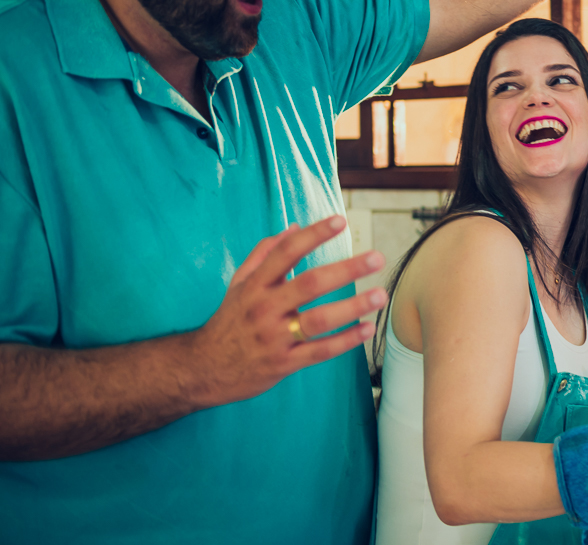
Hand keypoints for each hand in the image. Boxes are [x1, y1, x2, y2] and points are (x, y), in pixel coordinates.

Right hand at [185, 216, 387, 407]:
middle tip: (376, 258)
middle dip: (346, 270)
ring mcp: (275, 337)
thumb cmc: (230, 321)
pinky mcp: (284, 363)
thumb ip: (264, 254)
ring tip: (380, 295)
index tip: (340, 221)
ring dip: (352, 307)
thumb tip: (294, 226)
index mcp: (255, 285)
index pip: (286, 253)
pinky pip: (319, 351)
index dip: (313, 235)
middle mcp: (265, 308)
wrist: (203, 369)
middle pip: (310, 284)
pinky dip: (345, 340)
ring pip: (318, 320)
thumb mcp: (240, 284)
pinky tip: (367, 328)